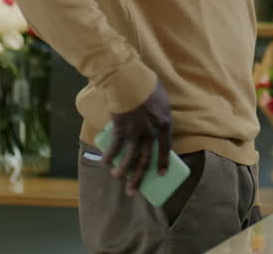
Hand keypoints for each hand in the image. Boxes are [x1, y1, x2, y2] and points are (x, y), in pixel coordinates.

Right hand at [102, 81, 172, 195]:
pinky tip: (106, 162)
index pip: (166, 148)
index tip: (162, 175)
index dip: (163, 163)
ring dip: (122, 172)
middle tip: (133, 191)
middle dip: (139, 178)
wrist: (130, 81)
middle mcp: (151, 132)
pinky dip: (109, 157)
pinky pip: (114, 148)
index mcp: (164, 124)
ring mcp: (135, 133)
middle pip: (146, 159)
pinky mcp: (120, 130)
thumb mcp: (161, 99)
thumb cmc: (146, 86)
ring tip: (117, 178)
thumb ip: (159, 113)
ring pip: (129, 159)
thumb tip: (154, 123)